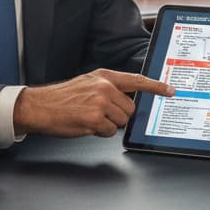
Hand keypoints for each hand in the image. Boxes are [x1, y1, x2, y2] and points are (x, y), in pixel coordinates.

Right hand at [13, 69, 174, 136]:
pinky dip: (99, 132)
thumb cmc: (62, 98)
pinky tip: (85, 125)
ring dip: (108, 125)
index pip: (137, 80)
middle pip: (130, 109)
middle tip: (99, 113)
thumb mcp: (88, 83)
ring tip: (89, 118)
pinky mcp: (94, 119)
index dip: (156, 87)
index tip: (171, 91)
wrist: (39, 106)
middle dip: (118, 116)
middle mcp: (105, 87)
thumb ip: (109, 88)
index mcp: (105, 76)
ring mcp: (100, 103)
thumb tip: (127, 100)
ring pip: (121, 122)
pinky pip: (109, 132)